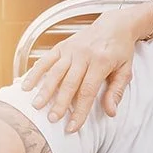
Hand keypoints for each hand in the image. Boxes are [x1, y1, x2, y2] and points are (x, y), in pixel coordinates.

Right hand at [19, 5, 145, 129]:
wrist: (114, 25)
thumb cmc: (120, 51)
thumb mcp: (126, 71)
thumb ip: (116, 91)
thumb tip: (111, 113)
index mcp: (101, 62)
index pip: (88, 91)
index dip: (79, 111)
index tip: (72, 126)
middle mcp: (84, 55)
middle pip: (69, 83)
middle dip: (60, 103)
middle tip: (52, 119)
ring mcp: (71, 49)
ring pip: (55, 71)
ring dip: (45, 89)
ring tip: (36, 106)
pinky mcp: (62, 46)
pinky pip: (46, 59)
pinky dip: (35, 72)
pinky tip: (26, 85)